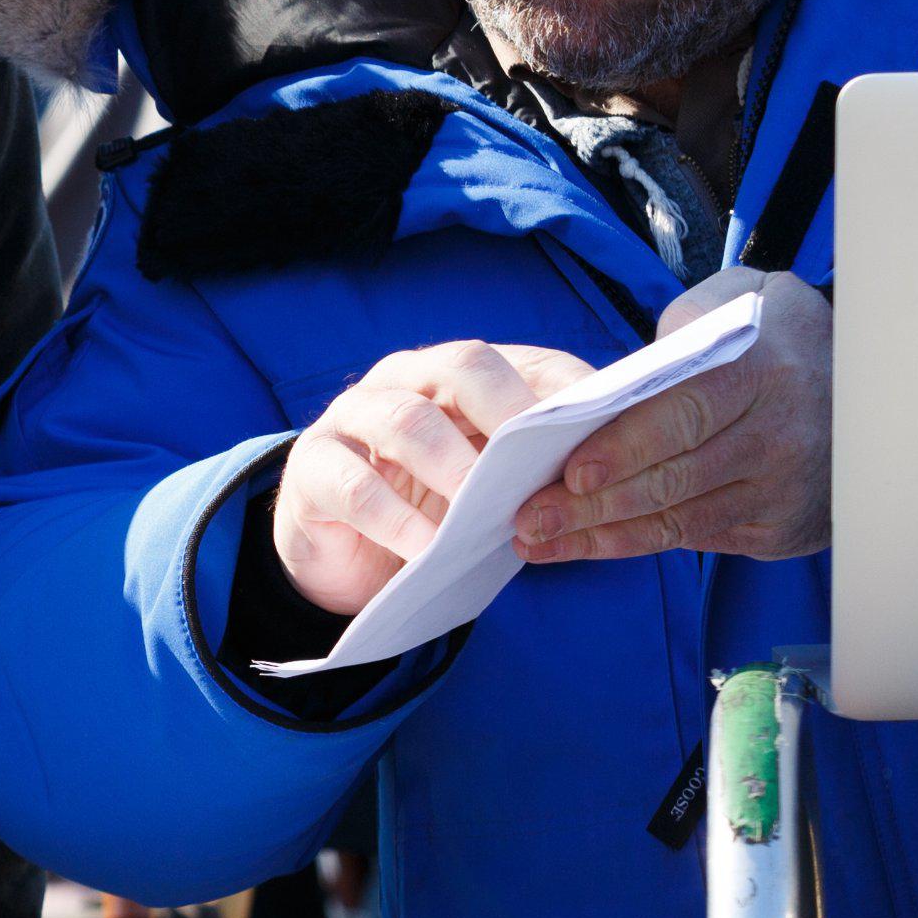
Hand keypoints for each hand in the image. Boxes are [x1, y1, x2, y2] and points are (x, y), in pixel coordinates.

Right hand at [272, 340, 599, 616]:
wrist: (341, 555)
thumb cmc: (429, 508)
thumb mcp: (487, 486)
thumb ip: (531, 470)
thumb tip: (603, 470)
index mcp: (457, 376)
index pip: (526, 362)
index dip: (568, 390)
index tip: (604, 429)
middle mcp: (405, 381)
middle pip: (461, 367)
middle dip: (508, 411)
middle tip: (538, 460)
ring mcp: (352, 418)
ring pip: (406, 421)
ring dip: (452, 466)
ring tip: (483, 510)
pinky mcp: (313, 468)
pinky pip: (355, 487)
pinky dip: (397, 521)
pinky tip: (429, 552)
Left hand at [513, 268, 831, 564]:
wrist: (871, 385)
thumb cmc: (777, 336)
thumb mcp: (743, 299)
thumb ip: (685, 323)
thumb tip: (622, 375)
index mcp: (761, 372)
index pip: (684, 416)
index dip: (625, 448)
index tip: (569, 472)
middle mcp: (777, 437)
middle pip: (673, 480)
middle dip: (593, 507)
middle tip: (528, 519)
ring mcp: (781, 489)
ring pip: (679, 522)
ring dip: (602, 537)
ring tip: (538, 542)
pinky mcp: (780, 527)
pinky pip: (697, 539)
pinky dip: (638, 545)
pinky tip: (588, 545)